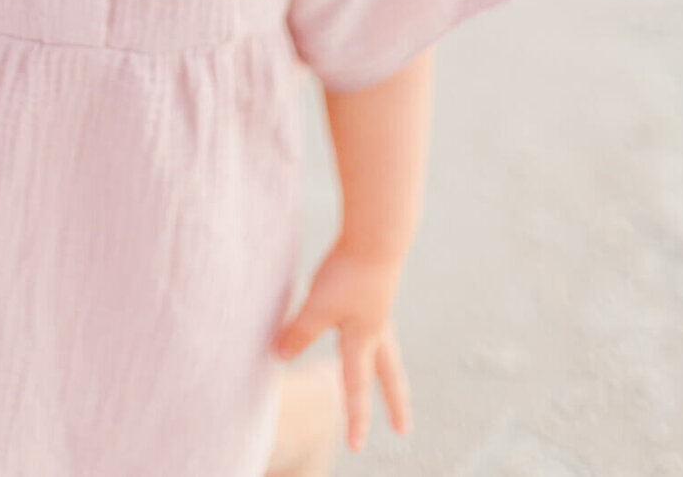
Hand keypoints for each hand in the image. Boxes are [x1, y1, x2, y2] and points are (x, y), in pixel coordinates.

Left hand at [270, 239, 410, 452]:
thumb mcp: (318, 306)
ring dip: (387, 366)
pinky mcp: (378, 282)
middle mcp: (377, 327)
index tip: (357, 448)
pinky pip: (378, 315)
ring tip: (385, 375)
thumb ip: (299, 333)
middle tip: (403, 429)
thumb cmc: (348, 272)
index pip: (357, 387)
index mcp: (363, 339)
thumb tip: (279, 356)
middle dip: (394, 403)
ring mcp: (381, 304)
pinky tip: (369, 316)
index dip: (356, 419)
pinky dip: (377, 329)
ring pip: (387, 346)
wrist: (379, 234)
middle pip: (388, 374)